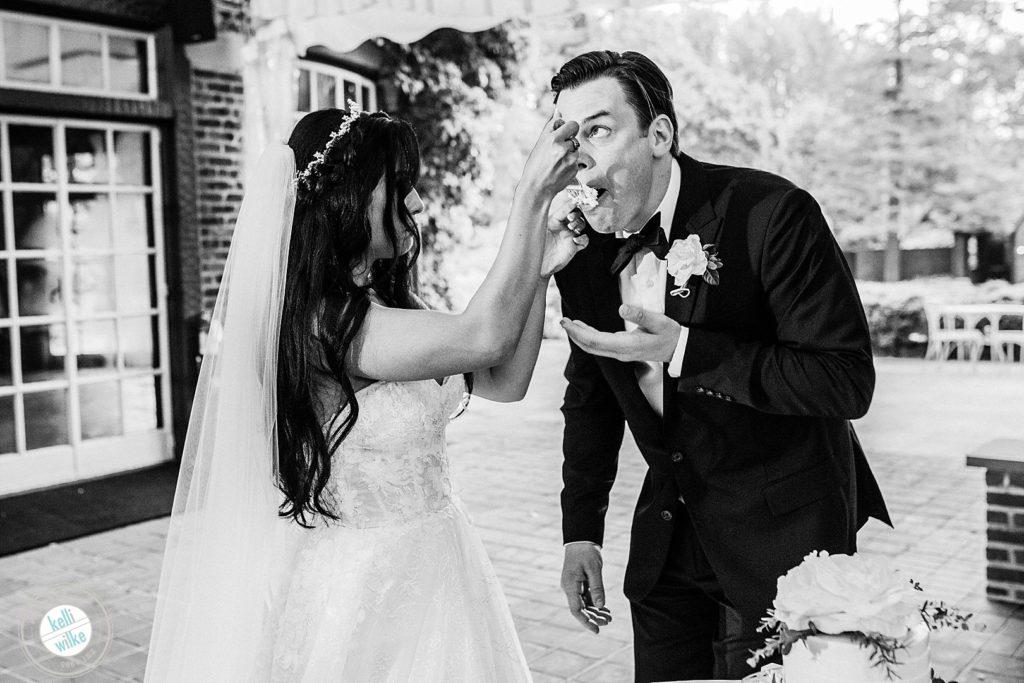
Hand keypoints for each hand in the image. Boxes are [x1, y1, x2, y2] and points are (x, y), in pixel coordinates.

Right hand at [519, 114, 580, 197]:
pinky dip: (570, 163)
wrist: (537, 188)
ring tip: (556, 161)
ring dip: (569, 153)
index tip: (561, 133)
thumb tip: (559, 110)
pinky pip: (576, 161)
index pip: (573, 124)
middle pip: (575, 137)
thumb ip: (551, 126)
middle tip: (558, 149)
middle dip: (568, 140)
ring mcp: (571, 160)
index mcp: (554, 139)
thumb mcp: (540, 143)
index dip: (567, 128)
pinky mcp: (575, 169)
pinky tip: (560, 169)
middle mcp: (564, 149)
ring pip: (576, 149)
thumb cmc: (535, 164)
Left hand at [541, 190, 588, 276]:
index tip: (574, 200)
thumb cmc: (534, 248)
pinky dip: (583, 239)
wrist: (538, 267)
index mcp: (554, 220)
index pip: (565, 208)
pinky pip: (584, 240)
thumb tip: (542, 201)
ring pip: (581, 224)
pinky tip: (576, 241)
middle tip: (570, 218)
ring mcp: (568, 236)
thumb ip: (541, 217)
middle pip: (576, 214)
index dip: (570, 204)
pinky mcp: (573, 247)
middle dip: (575, 213)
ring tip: (572, 228)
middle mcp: (562, 227)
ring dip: (579, 224)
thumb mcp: (538, 230)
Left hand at [561, 305, 681, 361]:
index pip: (596, 340)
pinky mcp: (623, 351)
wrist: (680, 350)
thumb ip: (641, 314)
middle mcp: (621, 352)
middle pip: (591, 346)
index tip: (567, 323)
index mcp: (627, 345)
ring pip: (595, 348)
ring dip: (580, 336)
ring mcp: (622, 353)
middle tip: (562, 321)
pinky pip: (601, 346)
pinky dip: (589, 338)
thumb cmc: (671, 334)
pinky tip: (584, 329)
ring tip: (569, 324)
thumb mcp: (659, 321)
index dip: (579, 332)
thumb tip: (622, 307)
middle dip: (574, 334)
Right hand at [561, 543, 611, 633]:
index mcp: (570, 585)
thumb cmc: (586, 552)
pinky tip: (604, 609)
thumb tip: (600, 605)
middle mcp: (569, 588)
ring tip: (609, 617)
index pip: (576, 610)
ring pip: (584, 604)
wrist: (580, 540)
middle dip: (594, 618)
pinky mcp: (578, 584)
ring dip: (595, 612)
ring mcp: (573, 586)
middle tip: (608, 622)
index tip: (597, 630)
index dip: (586, 622)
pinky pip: (585, 598)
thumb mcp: (594, 569)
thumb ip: (597, 588)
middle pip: (581, 609)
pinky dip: (595, 603)